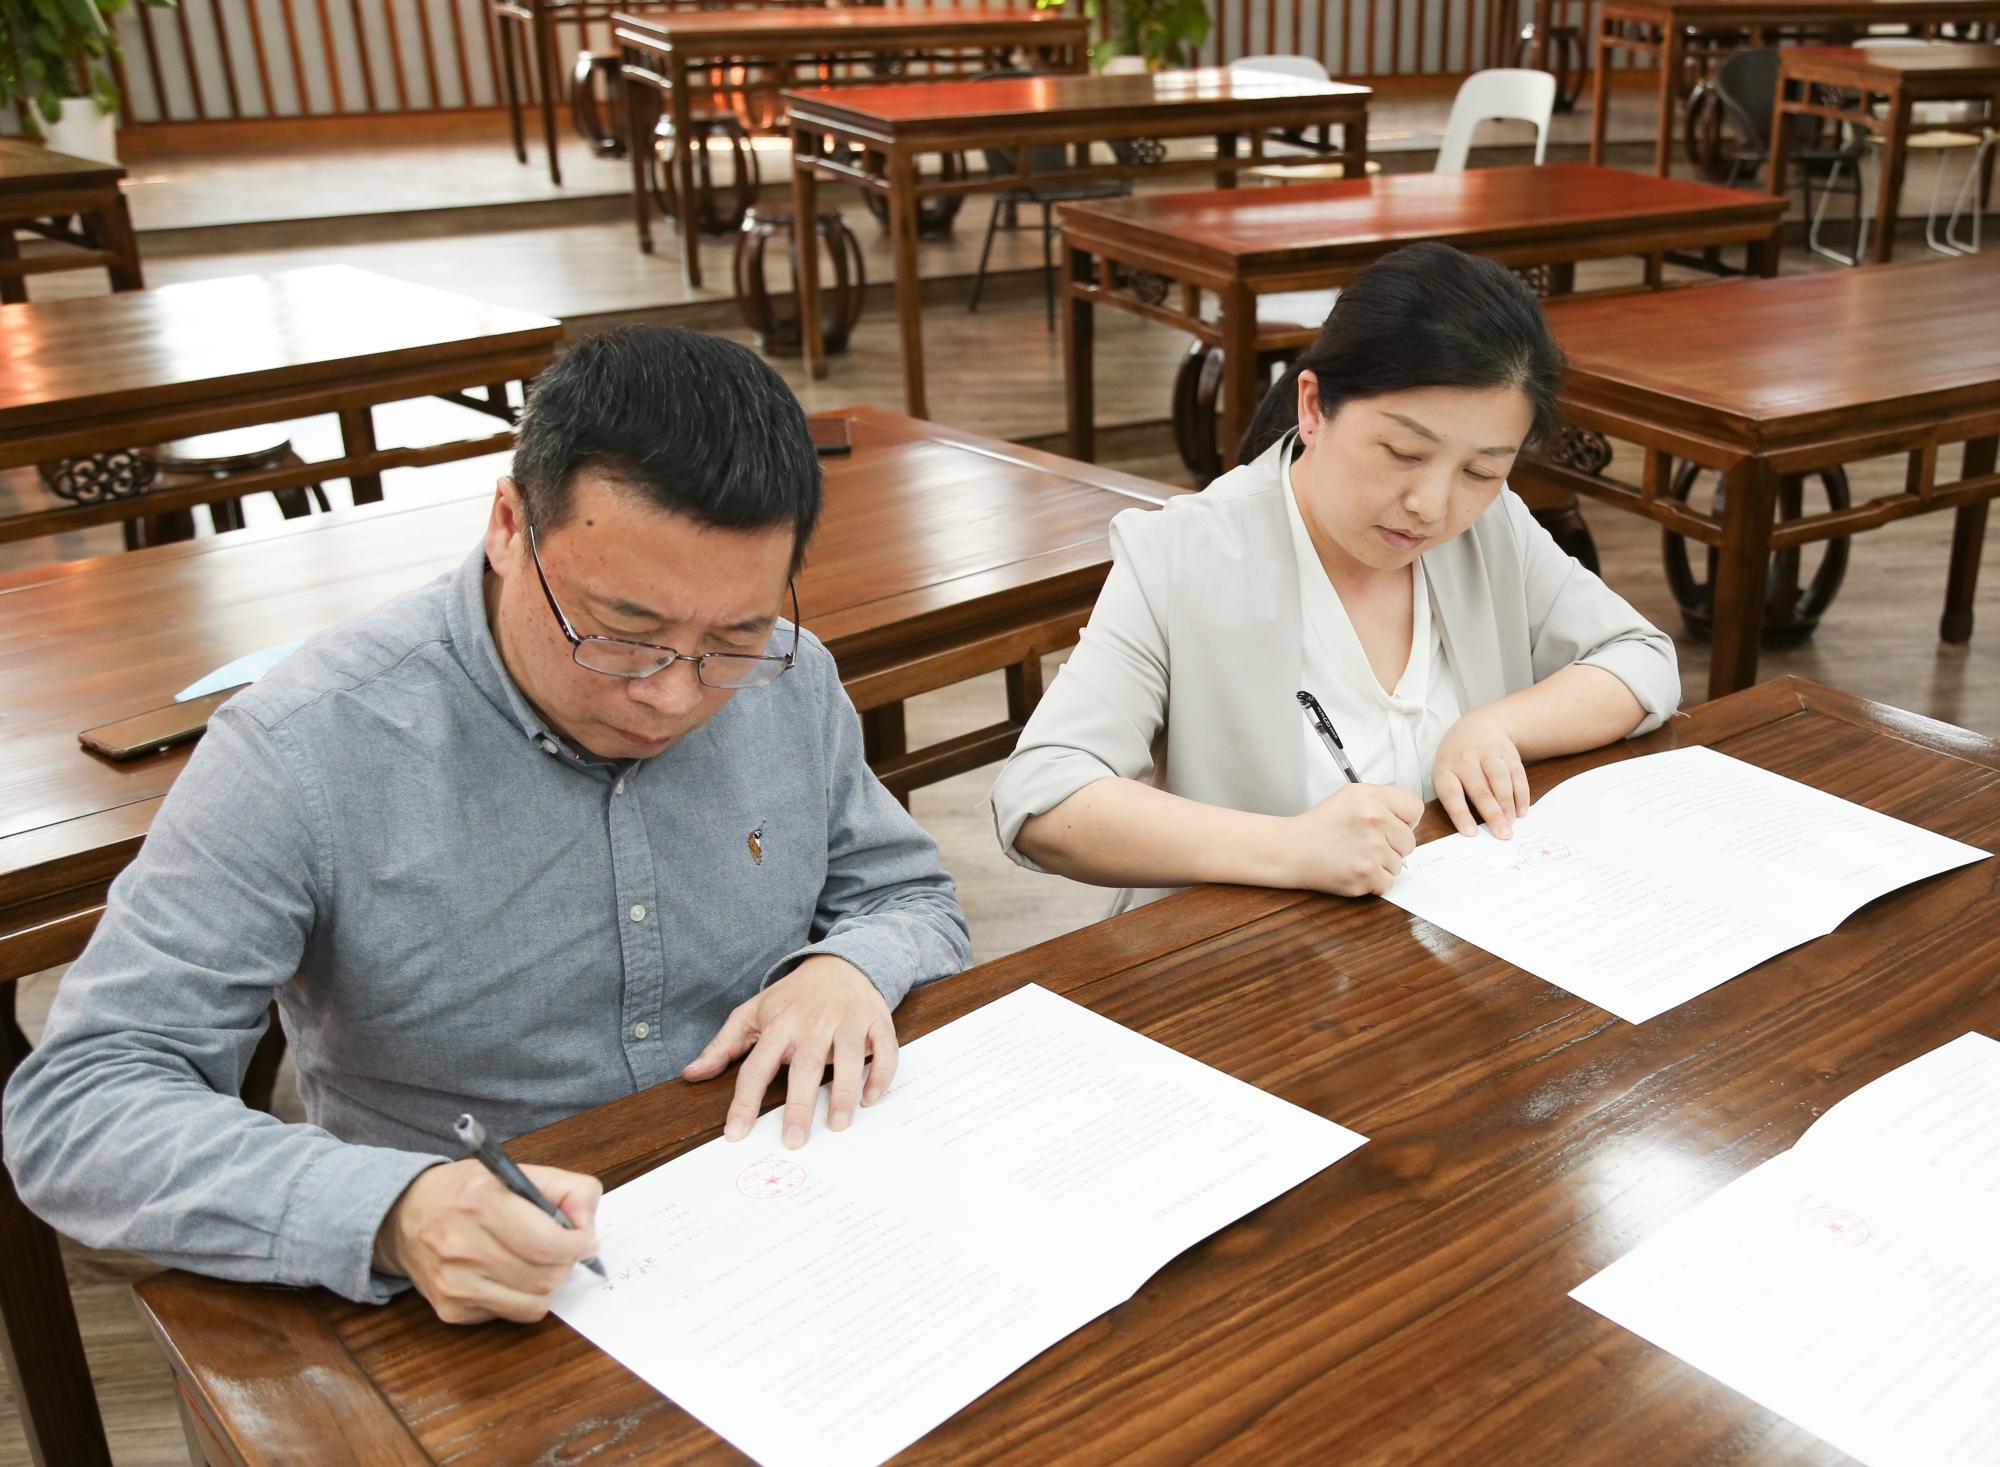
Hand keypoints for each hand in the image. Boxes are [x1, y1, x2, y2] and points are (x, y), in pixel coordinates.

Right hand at [374, 1158, 600, 1324]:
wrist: (404, 1216)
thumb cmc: (466, 1192)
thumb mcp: (517, 1172)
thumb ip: (566, 1189)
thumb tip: (589, 1225)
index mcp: (482, 1203)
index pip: (548, 1243)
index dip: (579, 1244)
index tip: (584, 1239)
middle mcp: (462, 1247)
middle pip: (545, 1276)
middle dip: (565, 1263)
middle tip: (560, 1248)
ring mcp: (454, 1284)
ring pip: (534, 1303)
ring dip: (546, 1283)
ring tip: (534, 1260)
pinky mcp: (451, 1310)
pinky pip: (511, 1314)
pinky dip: (521, 1297)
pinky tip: (506, 1273)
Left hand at [682, 955, 897, 1149]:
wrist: (841, 963)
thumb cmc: (794, 996)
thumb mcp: (753, 1012)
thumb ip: (723, 1045)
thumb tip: (691, 1074)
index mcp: (779, 1024)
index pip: (757, 1066)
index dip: (744, 1101)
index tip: (736, 1134)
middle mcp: (813, 1023)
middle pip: (805, 1066)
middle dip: (799, 1105)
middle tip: (794, 1141)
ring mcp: (847, 1020)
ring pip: (848, 1057)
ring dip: (844, 1092)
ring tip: (837, 1124)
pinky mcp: (876, 1020)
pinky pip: (884, 1048)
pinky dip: (881, 1072)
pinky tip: (872, 1097)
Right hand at [1285, 782, 1422, 896]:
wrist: (1293, 849)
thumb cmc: (1323, 824)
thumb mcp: (1352, 795)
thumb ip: (1385, 800)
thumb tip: (1410, 821)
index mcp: (1372, 799)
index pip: (1415, 809)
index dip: (1404, 819)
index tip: (1390, 825)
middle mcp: (1374, 822)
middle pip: (1410, 841)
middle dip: (1392, 845)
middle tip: (1366, 842)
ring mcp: (1371, 851)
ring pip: (1399, 864)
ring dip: (1382, 864)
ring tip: (1356, 855)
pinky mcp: (1365, 876)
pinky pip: (1388, 882)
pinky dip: (1374, 881)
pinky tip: (1356, 869)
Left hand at [1433, 707, 1529, 837]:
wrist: (1478, 726)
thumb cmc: (1457, 760)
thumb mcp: (1445, 771)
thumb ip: (1454, 796)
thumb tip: (1471, 831)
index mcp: (1445, 768)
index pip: (1451, 794)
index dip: (1461, 814)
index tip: (1471, 833)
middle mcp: (1465, 759)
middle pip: (1480, 790)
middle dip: (1493, 814)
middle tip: (1502, 834)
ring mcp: (1488, 753)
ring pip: (1500, 780)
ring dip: (1508, 804)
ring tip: (1512, 823)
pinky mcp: (1508, 752)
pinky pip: (1517, 774)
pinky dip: (1521, 794)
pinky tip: (1521, 810)